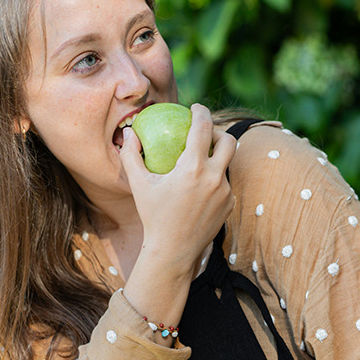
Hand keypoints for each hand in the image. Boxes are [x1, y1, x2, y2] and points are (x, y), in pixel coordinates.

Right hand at [119, 103, 236, 275]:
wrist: (173, 251)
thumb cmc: (152, 216)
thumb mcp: (138, 184)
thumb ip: (131, 155)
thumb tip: (129, 132)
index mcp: (193, 167)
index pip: (203, 127)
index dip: (201, 111)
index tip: (195, 107)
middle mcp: (215, 177)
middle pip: (228, 140)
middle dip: (219, 131)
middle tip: (205, 132)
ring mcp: (225, 192)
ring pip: (226, 164)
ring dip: (215, 158)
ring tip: (200, 160)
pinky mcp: (230, 205)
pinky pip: (224, 184)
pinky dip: (214, 179)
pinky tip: (200, 186)